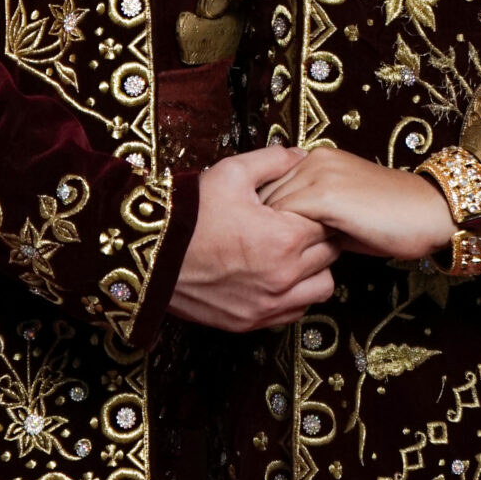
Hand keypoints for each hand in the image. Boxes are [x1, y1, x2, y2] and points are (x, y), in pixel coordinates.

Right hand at [168, 147, 338, 331]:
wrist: (150, 255)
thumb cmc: (190, 213)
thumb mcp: (232, 172)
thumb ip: (273, 161)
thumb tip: (299, 156)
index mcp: (284, 239)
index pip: (327, 223)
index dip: (318, 210)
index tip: (304, 204)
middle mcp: (282, 277)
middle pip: (329, 254)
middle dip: (318, 236)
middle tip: (297, 223)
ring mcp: (268, 304)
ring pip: (321, 287)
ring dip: (314, 269)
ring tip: (290, 252)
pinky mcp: (251, 322)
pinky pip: (295, 311)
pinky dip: (294, 295)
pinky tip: (276, 275)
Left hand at [258, 148, 454, 261]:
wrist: (428, 213)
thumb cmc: (391, 219)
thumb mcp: (345, 211)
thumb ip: (316, 214)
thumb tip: (286, 236)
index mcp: (317, 159)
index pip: (271, 183)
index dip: (260, 213)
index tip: (253, 238)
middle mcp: (314, 160)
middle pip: (265, 192)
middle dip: (256, 222)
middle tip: (252, 252)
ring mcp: (319, 175)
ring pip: (271, 205)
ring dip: (265, 231)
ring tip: (264, 258)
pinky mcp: (326, 196)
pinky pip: (287, 217)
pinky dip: (280, 237)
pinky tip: (282, 257)